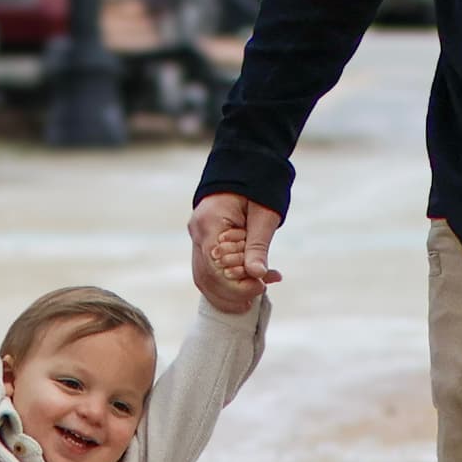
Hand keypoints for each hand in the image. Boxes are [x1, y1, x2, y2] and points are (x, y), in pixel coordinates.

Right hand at [190, 191, 283, 311]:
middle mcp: (198, 232)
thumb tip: (257, 275)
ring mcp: (197, 237)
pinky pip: (208, 270)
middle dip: (232, 293)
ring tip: (254, 296)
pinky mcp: (203, 241)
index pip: (215, 268)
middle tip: (259, 293)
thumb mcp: (264, 216)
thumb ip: (258, 246)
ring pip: (203, 278)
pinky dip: (226, 282)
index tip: (261, 286)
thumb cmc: (258, 187)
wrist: (246, 165)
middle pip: (205, 278)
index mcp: (210, 223)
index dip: (236, 285)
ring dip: (228, 292)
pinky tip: (249, 283)